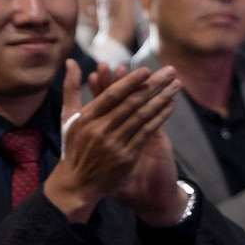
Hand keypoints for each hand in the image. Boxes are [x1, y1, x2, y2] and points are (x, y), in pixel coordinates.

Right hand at [42, 62, 180, 223]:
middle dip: (153, 85)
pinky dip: (160, 117)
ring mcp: (114, 144)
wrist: (77, 184)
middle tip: (170, 71)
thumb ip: (71, 88)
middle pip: (131, 103)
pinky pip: (147, 132)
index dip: (130, 81)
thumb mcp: (68, 117)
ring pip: (142, 116)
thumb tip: (71, 61)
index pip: (112, 95)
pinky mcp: (126, 157)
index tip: (147, 70)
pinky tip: (170, 105)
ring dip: (162, 98)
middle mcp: (101, 130)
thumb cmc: (74, 145)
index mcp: (87, 118)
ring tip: (176, 85)